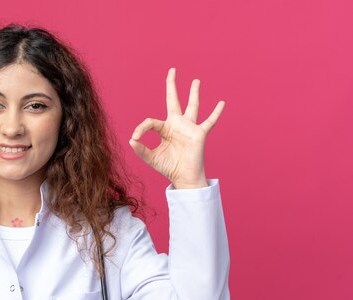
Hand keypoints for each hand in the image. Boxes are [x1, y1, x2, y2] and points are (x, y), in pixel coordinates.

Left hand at [129, 68, 224, 188]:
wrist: (183, 177)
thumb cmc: (168, 167)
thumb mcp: (151, 158)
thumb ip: (141, 150)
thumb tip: (131, 140)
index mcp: (164, 129)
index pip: (151, 122)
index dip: (141, 128)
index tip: (135, 137)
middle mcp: (177, 125)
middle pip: (174, 100)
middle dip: (172, 85)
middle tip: (172, 70)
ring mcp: (189, 128)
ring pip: (192, 106)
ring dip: (194, 93)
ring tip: (196, 80)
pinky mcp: (199, 134)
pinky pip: (209, 121)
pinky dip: (216, 113)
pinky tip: (221, 103)